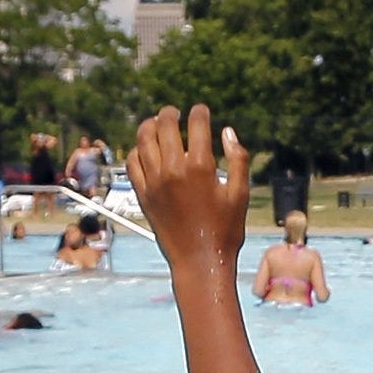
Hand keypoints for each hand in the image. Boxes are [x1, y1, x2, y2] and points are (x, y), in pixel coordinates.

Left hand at [129, 105, 252, 286]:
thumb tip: (227, 132)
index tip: (201, 111)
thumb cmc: (225, 230)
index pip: (196, 124)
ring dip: (149, 126)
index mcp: (200, 167)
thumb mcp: (240, 194)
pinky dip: (137, 151)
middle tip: (174, 112)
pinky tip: (144, 149)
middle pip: (165, 125)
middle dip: (171, 113)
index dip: (200, 112)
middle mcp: (173, 170)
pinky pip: (132, 163)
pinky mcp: (143, 195)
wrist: (199, 262)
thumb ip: (238, 159)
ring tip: (154, 123)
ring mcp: (154, 182)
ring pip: (143, 140)